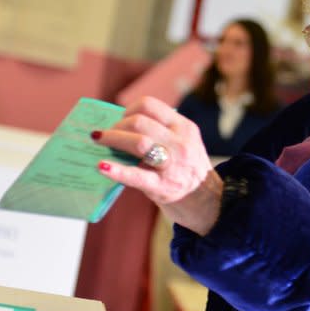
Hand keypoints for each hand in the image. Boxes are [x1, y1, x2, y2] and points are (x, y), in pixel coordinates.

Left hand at [92, 96, 222, 235]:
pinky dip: (116, 170)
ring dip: (112, 139)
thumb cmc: (189, 172)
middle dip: (116, 126)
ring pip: (138, 142)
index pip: (149, 106)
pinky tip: (102, 166)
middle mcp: (180, 143)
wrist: (211, 204)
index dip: (128, 110)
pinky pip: (136, 176)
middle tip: (104, 135)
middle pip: (139, 122)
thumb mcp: (185, 144)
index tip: (120, 120)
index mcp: (184, 127)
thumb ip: (162, 133)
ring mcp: (172, 164)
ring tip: (98, 142)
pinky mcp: (163, 187)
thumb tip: (121, 127)